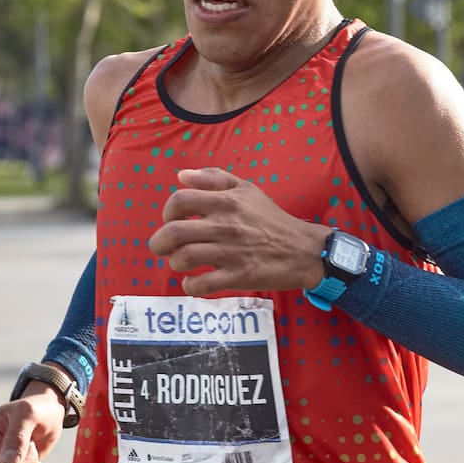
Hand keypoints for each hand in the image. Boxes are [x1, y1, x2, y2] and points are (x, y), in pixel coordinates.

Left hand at [148, 167, 330, 295]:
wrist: (304, 250)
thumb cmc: (272, 219)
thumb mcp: (248, 189)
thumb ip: (214, 178)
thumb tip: (181, 176)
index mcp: (227, 201)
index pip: (179, 201)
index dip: (167, 212)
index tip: (172, 220)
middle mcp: (226, 226)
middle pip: (173, 233)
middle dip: (159, 243)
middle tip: (164, 248)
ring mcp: (232, 252)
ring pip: (183, 259)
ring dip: (175, 263)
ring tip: (183, 263)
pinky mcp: (239, 277)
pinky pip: (202, 285)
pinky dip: (191, 286)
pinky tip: (194, 281)